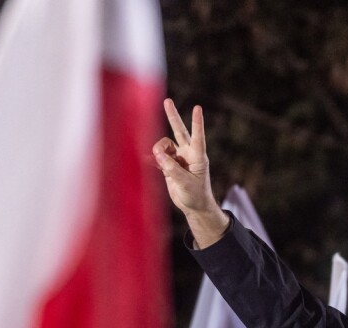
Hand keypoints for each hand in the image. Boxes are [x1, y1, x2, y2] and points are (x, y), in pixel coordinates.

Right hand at [154, 99, 228, 246]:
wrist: (194, 206)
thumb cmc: (196, 195)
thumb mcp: (186, 183)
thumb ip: (172, 168)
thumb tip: (158, 154)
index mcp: (198, 157)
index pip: (198, 136)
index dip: (197, 122)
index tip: (197, 108)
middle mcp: (188, 153)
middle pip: (179, 131)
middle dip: (173, 116)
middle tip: (167, 101)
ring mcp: (178, 158)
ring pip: (164, 145)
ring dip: (158, 151)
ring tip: (160, 163)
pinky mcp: (169, 164)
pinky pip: (157, 156)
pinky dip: (153, 158)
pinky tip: (149, 161)